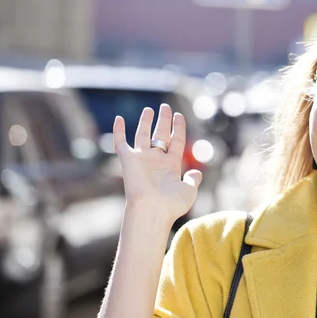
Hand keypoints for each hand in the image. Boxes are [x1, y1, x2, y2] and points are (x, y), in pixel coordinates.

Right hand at [113, 104, 201, 227]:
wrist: (152, 210)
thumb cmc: (171, 204)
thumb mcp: (189, 190)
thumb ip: (194, 179)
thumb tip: (197, 173)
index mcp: (171, 165)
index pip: (176, 141)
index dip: (179, 128)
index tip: (179, 115)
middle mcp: (156, 160)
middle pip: (160, 135)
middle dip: (163, 121)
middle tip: (165, 107)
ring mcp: (142, 159)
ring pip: (143, 135)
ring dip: (145, 122)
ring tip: (149, 109)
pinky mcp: (128, 161)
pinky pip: (121, 143)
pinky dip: (119, 131)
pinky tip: (119, 119)